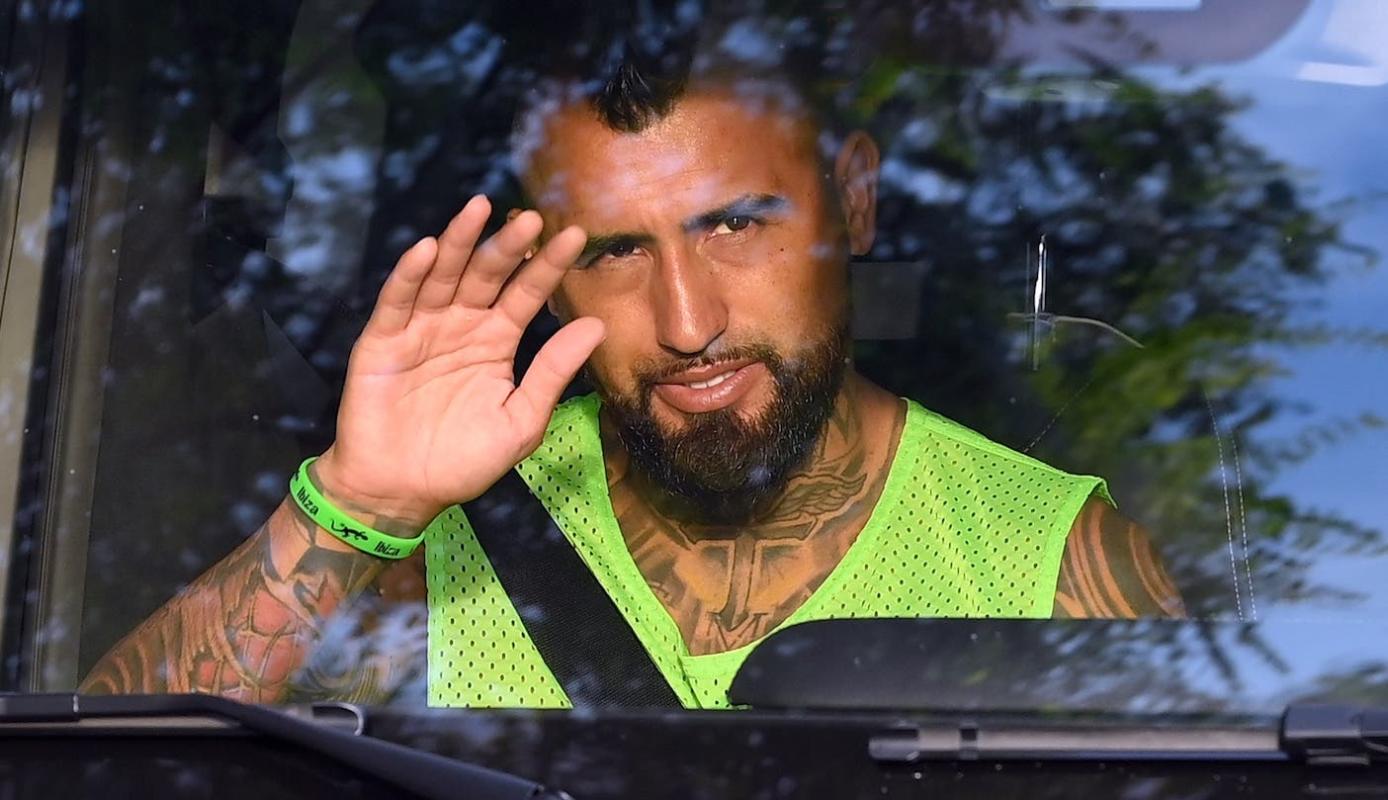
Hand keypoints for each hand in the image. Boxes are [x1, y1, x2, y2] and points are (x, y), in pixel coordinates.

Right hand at [315, 195, 602, 531]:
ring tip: (480, 209)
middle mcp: (461, 326)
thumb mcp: (520, 420)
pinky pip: (397, 301)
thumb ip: (553, 372)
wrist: (401, 492)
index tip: (576, 237)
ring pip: (443, 275)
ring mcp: (421, 329)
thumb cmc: (463, 461)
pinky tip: (427, 249)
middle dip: (507, 246)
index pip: (527, 294)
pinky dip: (410, 275)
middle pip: (487, 275)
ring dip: (460, 241)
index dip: (548, 267)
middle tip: (531, 218)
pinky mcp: (382, 341)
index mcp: (496, 342)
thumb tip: (597, 326)